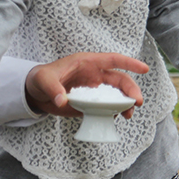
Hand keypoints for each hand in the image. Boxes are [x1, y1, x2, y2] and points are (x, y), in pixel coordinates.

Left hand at [25, 52, 148, 117]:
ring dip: (126, 104)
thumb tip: (62, 100)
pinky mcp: (91, 104)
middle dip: (131, 90)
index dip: (129, 62)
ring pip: (117, 95)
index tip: (144, 68)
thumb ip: (52, 87)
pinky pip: (107, 108)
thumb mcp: (43, 80)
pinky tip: (116, 119)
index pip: (112, 60)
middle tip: (137, 102)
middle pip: (119, 81)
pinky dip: (114, 113)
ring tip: (128, 115)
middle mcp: (94, 75)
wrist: (35, 92)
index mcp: (87, 63)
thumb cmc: (40, 78)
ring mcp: (94, 90)